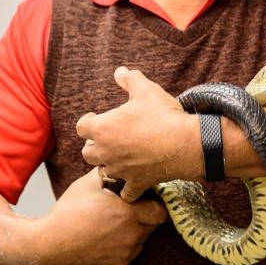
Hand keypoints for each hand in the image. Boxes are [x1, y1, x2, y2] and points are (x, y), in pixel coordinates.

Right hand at [33, 167, 166, 264]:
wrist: (50, 245)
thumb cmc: (67, 214)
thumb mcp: (86, 185)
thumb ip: (106, 174)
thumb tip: (115, 164)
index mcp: (128, 214)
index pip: (160, 211)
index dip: (154, 204)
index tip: (145, 201)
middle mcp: (132, 235)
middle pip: (153, 226)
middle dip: (145, 217)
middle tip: (128, 211)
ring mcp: (126, 253)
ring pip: (142, 240)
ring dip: (135, 232)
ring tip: (114, 225)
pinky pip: (130, 254)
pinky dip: (124, 247)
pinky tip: (107, 239)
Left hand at [77, 66, 200, 201]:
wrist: (184, 143)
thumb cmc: (162, 115)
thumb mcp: (146, 90)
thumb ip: (130, 79)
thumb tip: (120, 71)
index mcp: (102, 128)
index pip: (81, 126)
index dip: (88, 121)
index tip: (96, 117)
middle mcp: (106, 151)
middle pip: (87, 153)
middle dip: (95, 146)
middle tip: (107, 139)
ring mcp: (120, 170)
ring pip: (103, 172)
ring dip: (108, 166)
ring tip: (119, 159)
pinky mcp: (136, 183)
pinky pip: (125, 193)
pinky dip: (127, 189)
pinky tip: (133, 183)